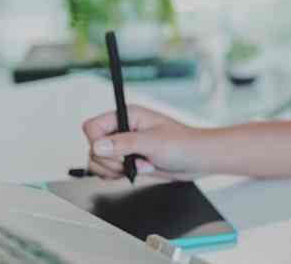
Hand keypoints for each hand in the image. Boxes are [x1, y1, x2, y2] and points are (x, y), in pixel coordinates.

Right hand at [81, 105, 203, 180]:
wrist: (198, 160)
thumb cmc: (184, 144)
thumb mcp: (154, 143)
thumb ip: (124, 144)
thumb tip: (97, 146)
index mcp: (127, 115)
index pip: (92, 127)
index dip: (98, 143)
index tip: (116, 153)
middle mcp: (123, 128)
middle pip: (93, 147)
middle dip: (110, 161)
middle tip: (131, 162)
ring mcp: (124, 145)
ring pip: (98, 160)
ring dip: (115, 170)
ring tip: (139, 166)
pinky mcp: (128, 159)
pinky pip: (108, 169)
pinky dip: (117, 175)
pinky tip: (136, 172)